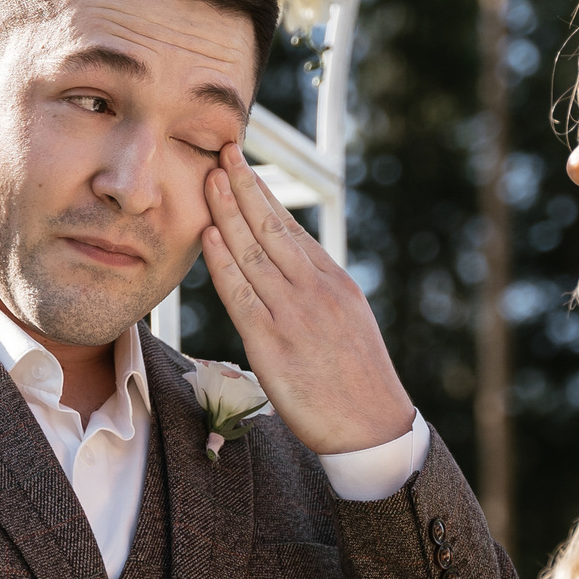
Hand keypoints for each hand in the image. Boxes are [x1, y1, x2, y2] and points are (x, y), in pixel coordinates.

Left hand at [200, 143, 414, 454]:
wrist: (372, 427)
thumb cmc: (357, 383)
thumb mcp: (348, 323)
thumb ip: (318, 294)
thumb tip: (291, 273)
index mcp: (334, 281)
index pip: (293, 227)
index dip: (264, 194)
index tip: (244, 166)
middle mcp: (315, 289)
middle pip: (272, 226)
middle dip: (244, 186)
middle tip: (222, 150)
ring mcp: (294, 313)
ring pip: (254, 251)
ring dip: (227, 212)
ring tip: (209, 178)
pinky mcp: (273, 343)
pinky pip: (241, 294)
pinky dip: (222, 262)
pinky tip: (207, 236)